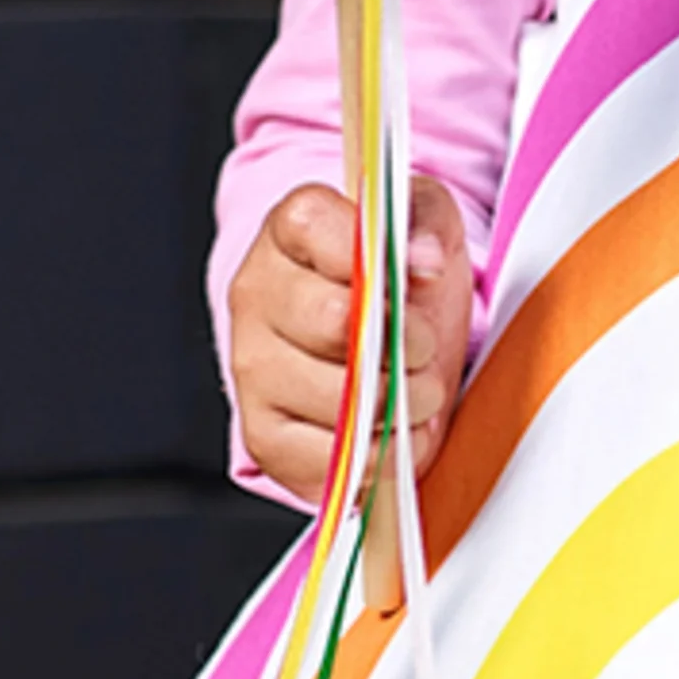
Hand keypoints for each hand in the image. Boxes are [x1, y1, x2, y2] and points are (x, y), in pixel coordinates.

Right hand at [224, 176, 473, 504]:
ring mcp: (252, 368)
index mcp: (290, 230)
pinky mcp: (264, 435)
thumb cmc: (399, 283)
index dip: (378, 261)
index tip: (418, 280)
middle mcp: (256, 295)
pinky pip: (326, 457)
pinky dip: (378, 454)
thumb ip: (424, 221)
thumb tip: (421, 261)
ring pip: (334, 396)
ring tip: (418, 392)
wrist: (382, 345)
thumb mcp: (425, 226)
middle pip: (333, 322)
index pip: (317, 226)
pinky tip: (394, 433)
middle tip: (425, 349)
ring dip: (398, 403)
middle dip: (403, 343)